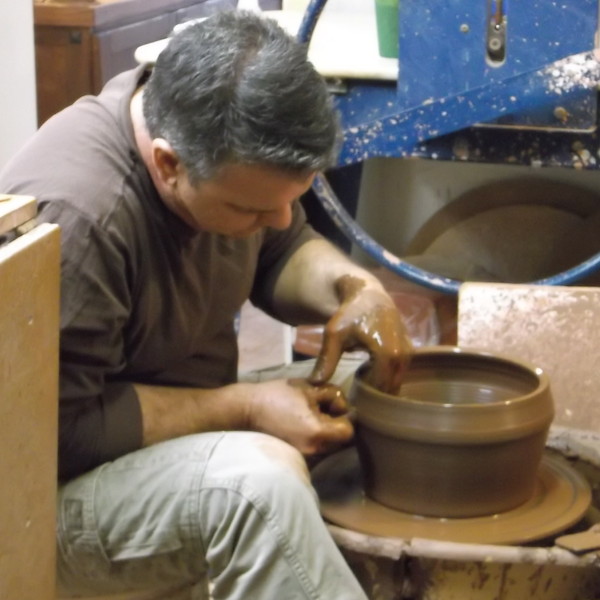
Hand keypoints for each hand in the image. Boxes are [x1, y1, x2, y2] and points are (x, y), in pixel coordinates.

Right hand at [246, 378, 353, 454]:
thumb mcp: (309, 387)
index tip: (331, 405)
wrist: (246, 411)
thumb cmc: (277, 396)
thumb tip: (345, 404)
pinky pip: (317, 452)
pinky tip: (302, 427)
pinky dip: (316, 440)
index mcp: (318, 432)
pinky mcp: (297, 460)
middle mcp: (314, 451)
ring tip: (309, 417)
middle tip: (320, 409)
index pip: (348, 430)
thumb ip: (333, 395)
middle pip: (341, 441)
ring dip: (326, 432)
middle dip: (336, 423)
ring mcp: (305, 459)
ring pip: (330, 447)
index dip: (344, 415)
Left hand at [309, 275, 413, 393]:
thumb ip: (326, 360)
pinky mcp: (410, 351)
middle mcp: (402, 355)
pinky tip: (368, 368)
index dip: (363, 392)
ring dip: (379, 384)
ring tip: (360, 377)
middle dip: (372, 391)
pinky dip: (385, 376)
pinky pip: (399, 373)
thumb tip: (315, 383)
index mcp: (387, 353)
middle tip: (354, 387)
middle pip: (389, 387)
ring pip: (395, 381)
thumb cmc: (349, 314)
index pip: (378, 387)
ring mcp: (409, 353)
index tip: (349, 389)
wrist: (368, 295)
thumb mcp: (334, 335)